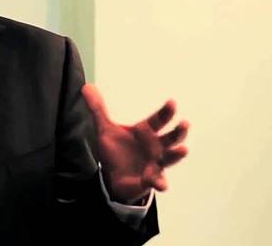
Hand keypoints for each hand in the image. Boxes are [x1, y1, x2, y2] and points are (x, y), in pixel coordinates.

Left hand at [82, 84, 188, 203]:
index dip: (166, 111)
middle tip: (185, 123)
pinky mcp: (150, 179)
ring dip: (176, 154)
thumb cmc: (117, 150)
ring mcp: (155, 163)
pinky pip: (157, 180)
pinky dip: (160, 182)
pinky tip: (162, 184)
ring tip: (183, 149)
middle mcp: (156, 146)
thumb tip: (87, 86)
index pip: (159, 119)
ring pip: (170, 158)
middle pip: (171, 137)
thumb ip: (98, 109)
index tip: (172, 102)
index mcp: (146, 131)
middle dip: (178, 131)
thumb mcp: (106, 129)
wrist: (114, 176)